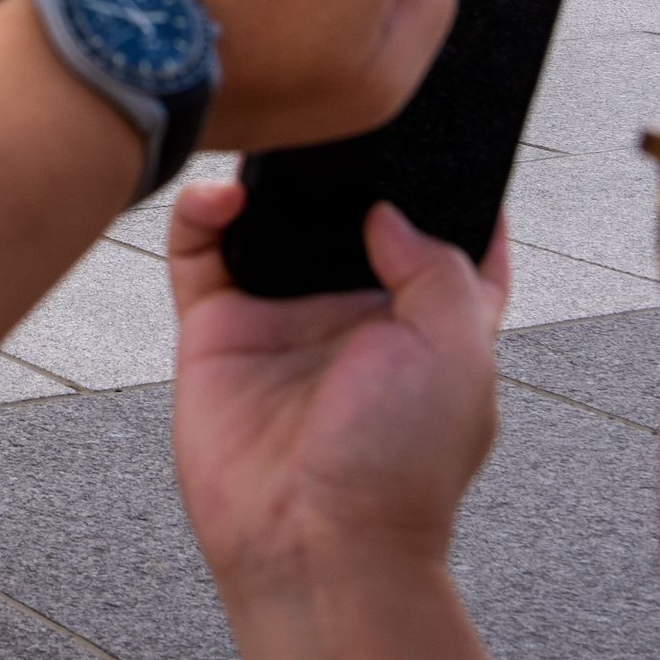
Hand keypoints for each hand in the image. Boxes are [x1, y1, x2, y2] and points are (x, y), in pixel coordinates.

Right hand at [168, 181, 508, 659]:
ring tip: (267, 147)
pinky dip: (201, 211)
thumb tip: (386, 211)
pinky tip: (221, 197)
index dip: (447, 189)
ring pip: (266, 220)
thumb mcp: (460, 354)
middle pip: (343, 214)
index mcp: (428, 320)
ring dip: (264, 178)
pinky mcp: (216, 328)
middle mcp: (353, 312)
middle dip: (337, 167)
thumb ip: (438, 267)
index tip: (438, 134)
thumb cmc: (399, 469)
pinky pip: (199, 250)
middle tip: (327, 119)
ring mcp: (282, 317)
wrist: (312, 540)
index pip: (447, 240)